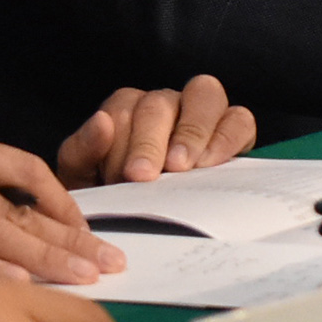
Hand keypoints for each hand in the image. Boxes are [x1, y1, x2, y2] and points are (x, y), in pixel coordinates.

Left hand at [55, 75, 257, 186]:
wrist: (144, 227)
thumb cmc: (112, 196)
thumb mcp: (83, 178)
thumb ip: (82, 150)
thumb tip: (102, 121)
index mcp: (125, 110)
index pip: (124, 108)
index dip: (122, 141)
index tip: (124, 176)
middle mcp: (165, 103)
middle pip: (160, 102)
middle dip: (150, 142)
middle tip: (144, 177)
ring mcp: (200, 112)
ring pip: (204, 93)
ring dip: (191, 130)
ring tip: (181, 168)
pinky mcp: (233, 128)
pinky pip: (238, 118)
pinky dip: (227, 137)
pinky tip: (211, 165)